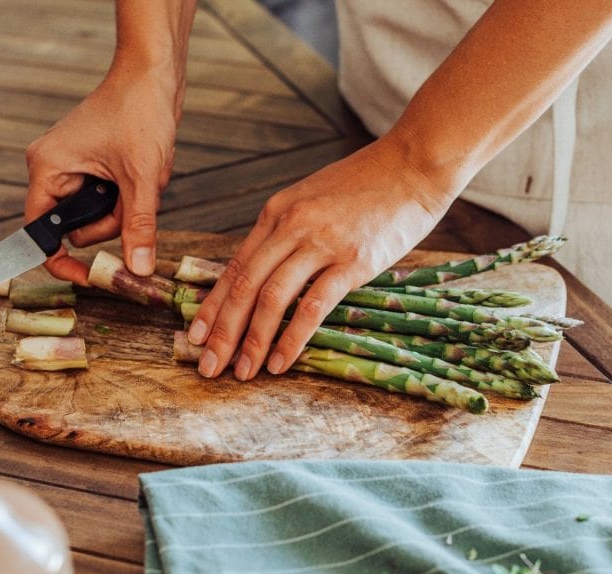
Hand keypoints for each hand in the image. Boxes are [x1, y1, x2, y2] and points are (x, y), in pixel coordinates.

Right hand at [25, 64, 178, 283]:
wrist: (153, 77)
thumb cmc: (139, 112)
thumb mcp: (142, 178)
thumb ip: (137, 227)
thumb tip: (137, 270)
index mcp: (48, 169)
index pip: (41, 233)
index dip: (62, 261)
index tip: (89, 278)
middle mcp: (53, 170)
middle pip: (78, 229)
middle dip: (112, 221)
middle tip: (133, 194)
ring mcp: (73, 169)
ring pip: (99, 217)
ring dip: (125, 207)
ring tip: (141, 175)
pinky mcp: (92, 167)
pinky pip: (110, 200)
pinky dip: (129, 194)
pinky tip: (141, 170)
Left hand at [188, 137, 453, 379]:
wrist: (415, 163)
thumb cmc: (369, 184)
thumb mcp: (314, 200)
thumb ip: (289, 233)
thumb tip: (269, 274)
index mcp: (277, 212)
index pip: (235, 267)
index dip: (212, 306)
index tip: (196, 336)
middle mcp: (292, 226)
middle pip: (245, 286)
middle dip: (223, 332)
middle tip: (210, 366)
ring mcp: (322, 243)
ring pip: (272, 298)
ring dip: (253, 340)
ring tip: (243, 371)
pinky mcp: (353, 261)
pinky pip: (313, 306)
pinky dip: (293, 338)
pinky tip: (281, 361)